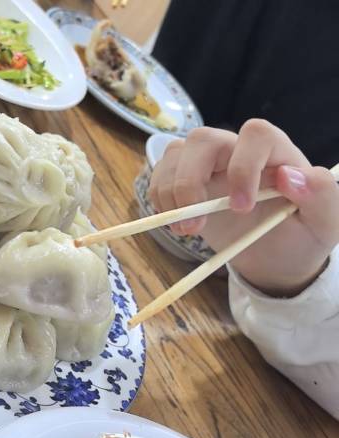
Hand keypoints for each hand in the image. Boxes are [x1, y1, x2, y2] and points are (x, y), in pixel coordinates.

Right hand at [148, 119, 338, 295]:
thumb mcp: (326, 222)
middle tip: (196, 225)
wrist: (274, 258)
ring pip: (175, 153)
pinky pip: (160, 173)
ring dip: (170, 192)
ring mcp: (208, 166)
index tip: (241, 208)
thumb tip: (290, 176)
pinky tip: (175, 224)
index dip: (243, 166)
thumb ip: (322, 195)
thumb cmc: (300, 238)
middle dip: (190, 182)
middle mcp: (237, 153)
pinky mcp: (186, 182)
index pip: (256, 135)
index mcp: (276, 154)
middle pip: (202, 139)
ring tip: (184, 230)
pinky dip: (158, 198)